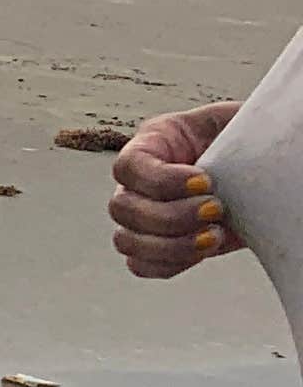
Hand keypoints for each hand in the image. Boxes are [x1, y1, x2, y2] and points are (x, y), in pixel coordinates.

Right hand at [111, 103, 242, 279]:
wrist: (265, 170)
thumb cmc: (250, 140)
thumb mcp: (238, 122)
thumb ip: (233, 128)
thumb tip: (249, 142)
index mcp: (154, 142)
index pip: (129, 165)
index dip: (161, 180)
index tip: (205, 181)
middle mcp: (139, 181)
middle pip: (123, 207)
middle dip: (170, 216)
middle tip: (215, 209)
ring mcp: (144, 216)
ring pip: (127, 240)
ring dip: (170, 245)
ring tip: (213, 236)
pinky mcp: (158, 244)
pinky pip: (142, 264)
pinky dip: (170, 263)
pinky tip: (203, 249)